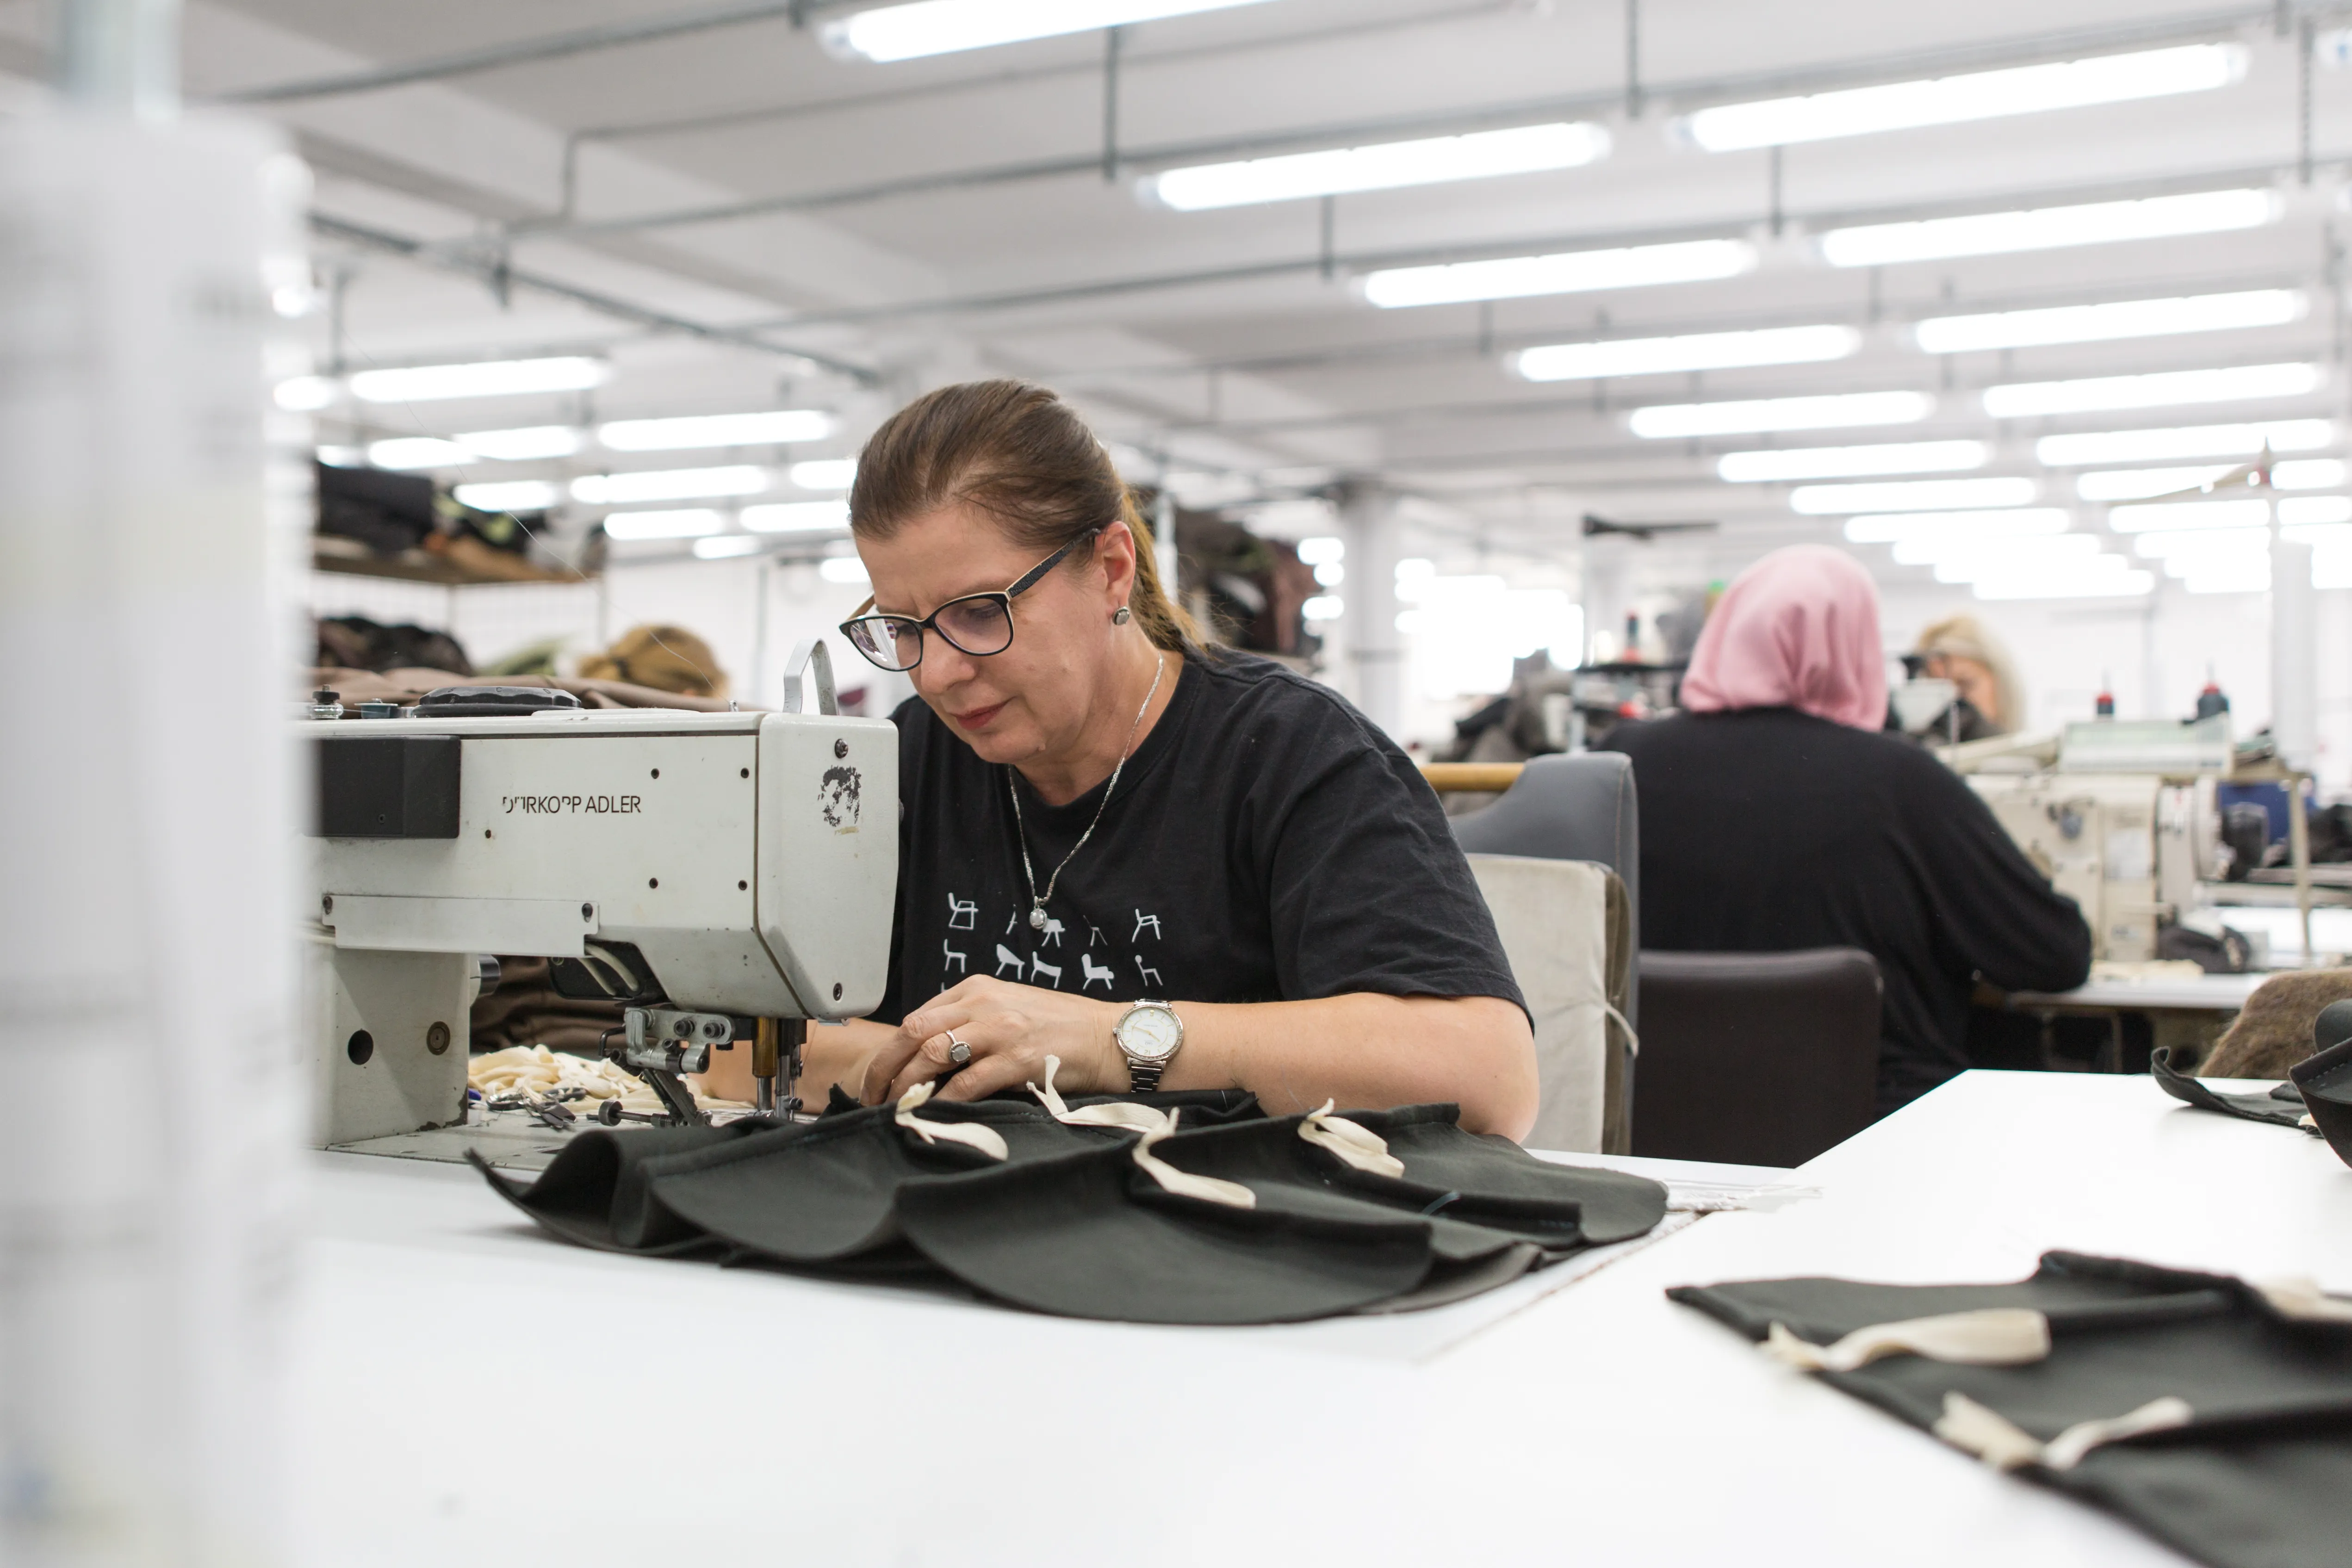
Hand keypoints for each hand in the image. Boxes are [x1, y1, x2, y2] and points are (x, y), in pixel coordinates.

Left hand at [861, 976, 1124, 1104]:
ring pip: (933, 1054)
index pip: (918, 1016)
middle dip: (886, 1067)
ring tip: (897, 1107)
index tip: (880, 1076)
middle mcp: (984, 1003)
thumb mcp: (1009, 1009)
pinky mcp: (1017, 1059)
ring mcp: (1000, 1030)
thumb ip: (971, 1023)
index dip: (891, 1049)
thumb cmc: (1059, 1028)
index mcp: (977, 989)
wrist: (1107, 1037)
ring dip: (907, 1085)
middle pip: (915, 1032)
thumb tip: (930, 1056)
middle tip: (874, 1095)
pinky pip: (967, 1082)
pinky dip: (944, 1101)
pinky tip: (934, 1113)